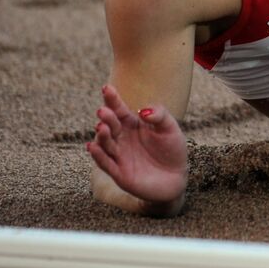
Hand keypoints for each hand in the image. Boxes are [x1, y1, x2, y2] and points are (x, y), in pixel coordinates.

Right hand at [87, 85, 188, 205]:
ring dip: (102, 136)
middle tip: (103, 111)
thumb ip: (160, 116)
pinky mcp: (119, 173)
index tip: (106, 88)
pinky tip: (92, 146)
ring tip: (102, 127)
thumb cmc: (171, 150)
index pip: (119, 110)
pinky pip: (106, 163)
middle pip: (111, 126)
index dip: (112, 99)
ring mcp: (119, 155)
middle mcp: (122, 139)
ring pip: (105, 144)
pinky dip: (99, 155)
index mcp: (132, 125)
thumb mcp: (170, 129)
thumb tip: (143, 111)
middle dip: (106, 118)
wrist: (176, 178)